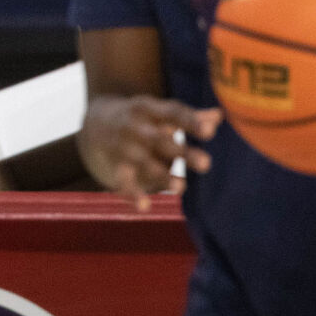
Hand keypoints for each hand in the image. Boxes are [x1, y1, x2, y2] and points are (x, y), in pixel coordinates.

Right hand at [78, 96, 220, 210]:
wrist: (96, 121)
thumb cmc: (143, 117)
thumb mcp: (160, 111)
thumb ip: (189, 116)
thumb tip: (219, 116)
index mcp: (148, 108)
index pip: (171, 112)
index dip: (190, 121)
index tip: (210, 132)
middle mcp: (134, 127)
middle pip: (160, 140)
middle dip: (181, 153)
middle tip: (207, 164)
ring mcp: (123, 147)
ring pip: (143, 162)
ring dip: (160, 175)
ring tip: (181, 188)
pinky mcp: (115, 166)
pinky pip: (123, 181)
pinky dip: (132, 194)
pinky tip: (145, 207)